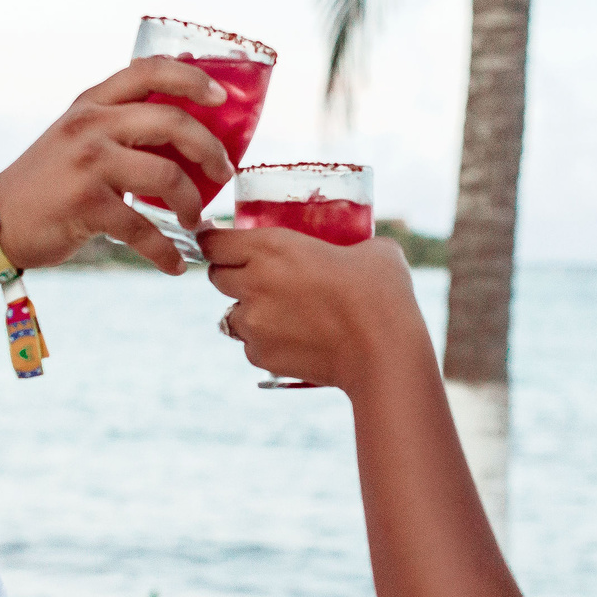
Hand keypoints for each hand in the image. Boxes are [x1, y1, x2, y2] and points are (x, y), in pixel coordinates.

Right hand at [0, 57, 234, 274]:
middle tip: (223, 173)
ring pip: (166, 176)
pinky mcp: (86, 205)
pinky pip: (142, 228)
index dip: (191, 79)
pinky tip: (174, 264)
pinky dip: (165, 251)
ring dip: (191, 202)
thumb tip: (181, 121)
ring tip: (193, 219)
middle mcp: (90, 125)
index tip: (220, 98)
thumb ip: (118, 124)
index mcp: (92, 104)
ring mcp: (88, 163)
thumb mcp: (78, 137)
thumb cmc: (48, 182)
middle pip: (172, 122)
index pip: (149, 71)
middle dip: (209, 150)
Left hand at [200, 228, 424, 391]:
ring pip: (231, 314)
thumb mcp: (373, 250)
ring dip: (248, 311)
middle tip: (259, 276)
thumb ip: (352, 243)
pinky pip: (251, 345)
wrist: (383, 354)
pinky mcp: (261, 356)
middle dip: (232, 274)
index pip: (213, 242)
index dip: (213, 240)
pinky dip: (265, 342)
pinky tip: (296, 339)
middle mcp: (253, 283)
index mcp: (271, 247)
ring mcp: (254, 323)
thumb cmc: (382, 294)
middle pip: (216, 276)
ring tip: (282, 313)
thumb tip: (361, 245)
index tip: (218, 240)